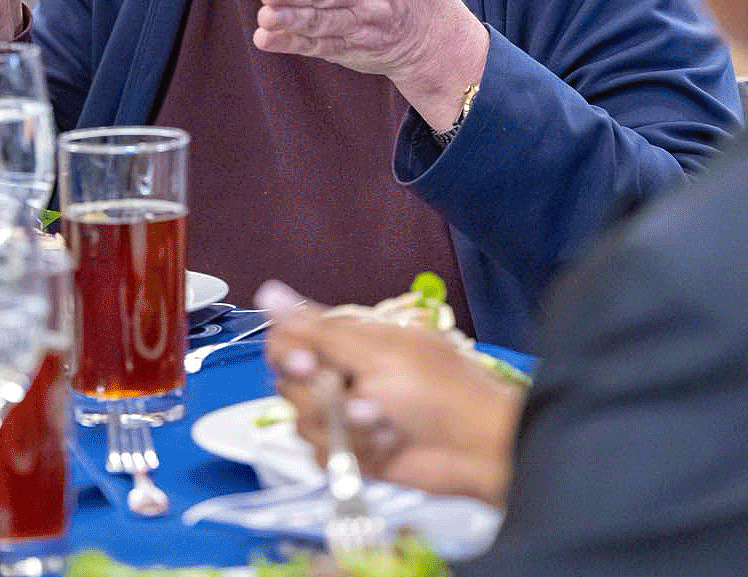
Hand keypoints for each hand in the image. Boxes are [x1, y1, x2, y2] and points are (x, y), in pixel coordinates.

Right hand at [259, 281, 520, 506]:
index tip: (307, 364)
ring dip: (345, 427)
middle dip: (322, 397)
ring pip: (303, 424)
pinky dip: (354, 453)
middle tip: (358, 398)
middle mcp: (341, 375)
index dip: (287, 353)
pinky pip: (323, 456)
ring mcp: (344, 416)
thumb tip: (269, 292)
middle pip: (287, 384)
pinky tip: (386, 445)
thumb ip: (318, 329)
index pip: (287, 339)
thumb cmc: (440, 391)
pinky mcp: (352, 453)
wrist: (478, 450)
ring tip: (384, 424)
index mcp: (347, 340)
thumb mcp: (378, 353)